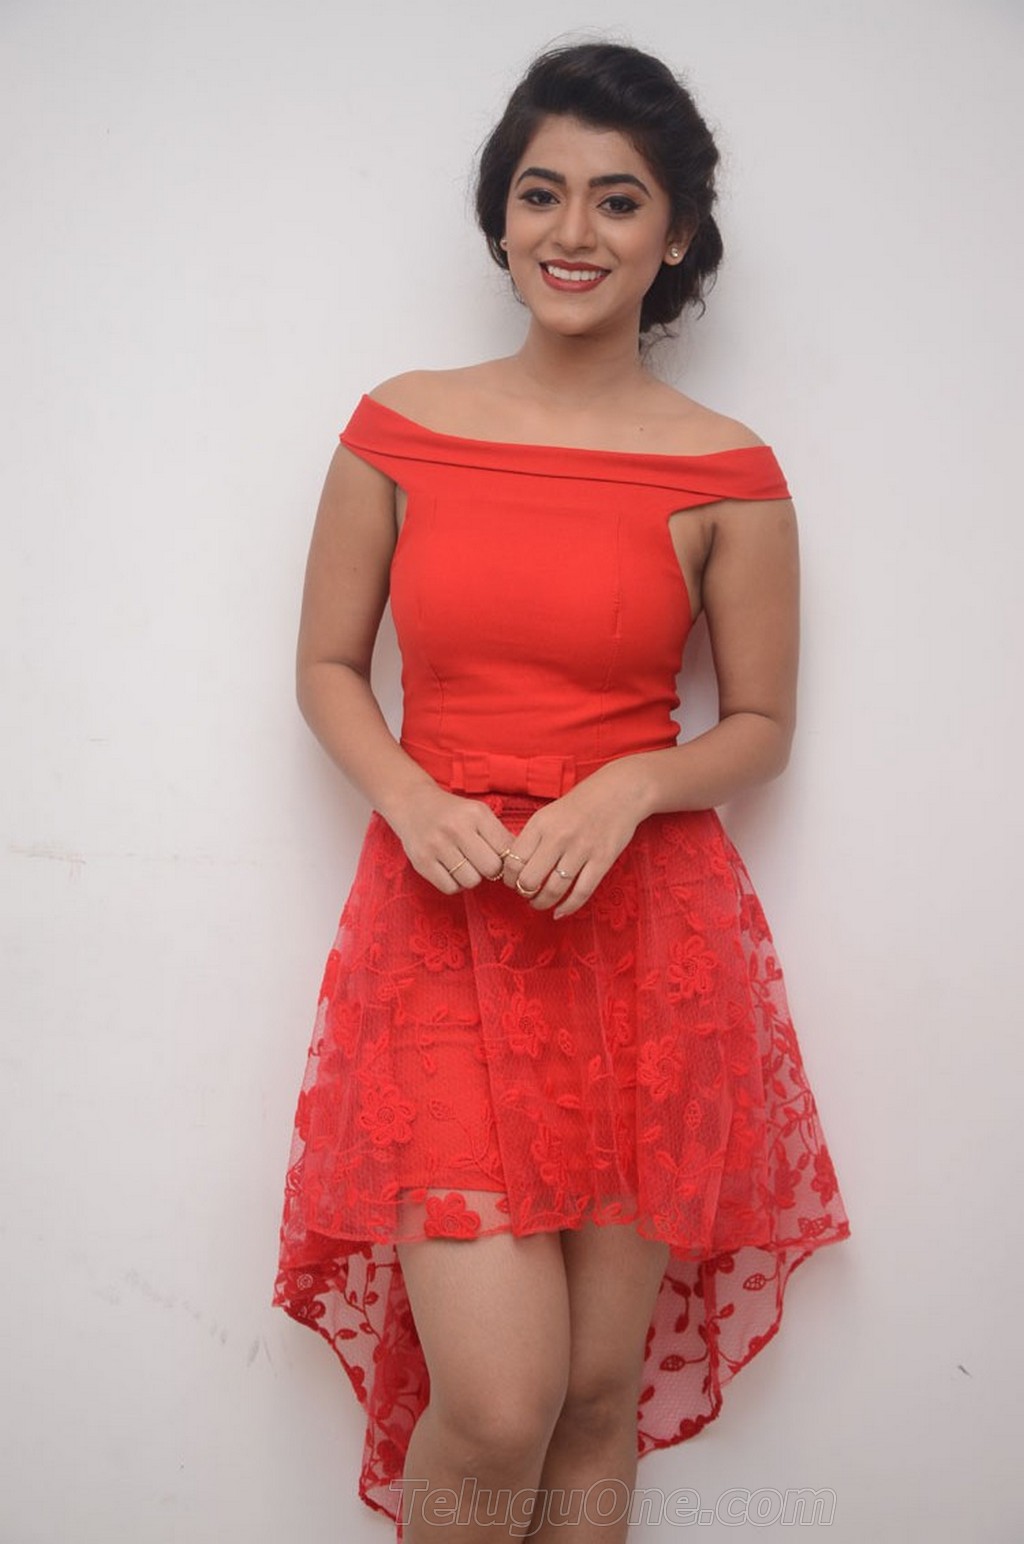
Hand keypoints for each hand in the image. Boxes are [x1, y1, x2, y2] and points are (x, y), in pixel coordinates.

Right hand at [386, 781, 516, 894]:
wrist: (412, 804)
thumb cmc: (453, 813)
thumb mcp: (478, 813)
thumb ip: (499, 835)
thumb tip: (523, 863)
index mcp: (476, 814)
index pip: (506, 849)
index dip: (508, 859)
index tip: (501, 859)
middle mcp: (456, 828)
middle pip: (491, 868)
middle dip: (490, 870)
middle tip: (482, 863)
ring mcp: (437, 845)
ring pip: (471, 881)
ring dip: (471, 878)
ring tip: (465, 865)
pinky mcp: (421, 861)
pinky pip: (450, 888)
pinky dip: (454, 884)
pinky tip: (451, 870)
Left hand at [501, 761, 649, 919]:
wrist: (619, 792)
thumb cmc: (580, 804)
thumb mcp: (549, 814)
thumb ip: (533, 838)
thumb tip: (514, 867)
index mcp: (541, 824)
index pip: (513, 861)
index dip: (508, 878)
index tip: (512, 882)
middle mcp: (559, 837)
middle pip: (530, 879)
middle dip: (523, 893)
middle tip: (525, 894)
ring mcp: (582, 849)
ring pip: (554, 889)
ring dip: (542, 903)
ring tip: (539, 904)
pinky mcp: (602, 860)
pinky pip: (581, 892)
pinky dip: (568, 907)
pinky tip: (560, 912)